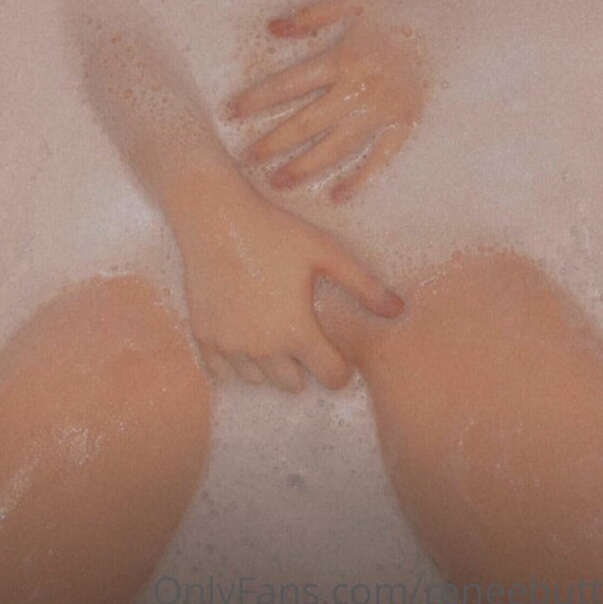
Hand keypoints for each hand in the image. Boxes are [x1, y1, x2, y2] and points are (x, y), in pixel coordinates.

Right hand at [176, 179, 402, 391]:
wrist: (216, 219)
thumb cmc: (275, 232)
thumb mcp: (326, 253)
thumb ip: (364, 285)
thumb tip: (398, 310)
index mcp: (296, 331)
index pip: (329, 377)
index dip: (340, 369)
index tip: (338, 357)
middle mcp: (262, 348)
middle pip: (293, 385)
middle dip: (304, 367)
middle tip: (302, 337)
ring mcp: (229, 346)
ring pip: (258, 380)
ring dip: (269, 366)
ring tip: (273, 333)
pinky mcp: (204, 336)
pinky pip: (222, 372)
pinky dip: (236, 364)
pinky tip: (244, 338)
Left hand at [229, 0, 428, 201]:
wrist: (450, 17)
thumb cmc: (397, 6)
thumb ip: (312, 14)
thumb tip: (272, 28)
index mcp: (344, 57)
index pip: (290, 84)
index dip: (257, 99)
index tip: (231, 113)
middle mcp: (361, 88)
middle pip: (308, 123)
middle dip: (274, 142)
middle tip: (247, 159)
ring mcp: (384, 110)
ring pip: (338, 146)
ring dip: (306, 167)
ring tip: (278, 182)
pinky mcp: (405, 124)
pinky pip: (381, 158)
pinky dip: (360, 179)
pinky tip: (338, 195)